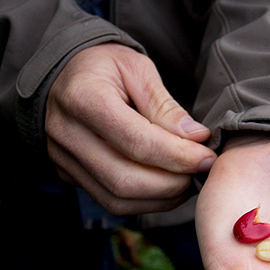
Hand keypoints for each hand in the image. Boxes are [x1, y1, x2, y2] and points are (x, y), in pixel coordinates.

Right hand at [46, 44, 216, 214]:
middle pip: (124, 179)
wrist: (63, 74)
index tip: (207, 158)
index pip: (136, 141)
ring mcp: (62, 159)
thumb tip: (196, 139)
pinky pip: (110, 201)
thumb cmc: (103, 67)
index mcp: (83, 97)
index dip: (177, 156)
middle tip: (200, 172)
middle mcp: (66, 133)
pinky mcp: (68, 175)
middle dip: (171, 183)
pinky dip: (145, 202)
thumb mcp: (137, 69)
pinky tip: (166, 188)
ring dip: (161, 198)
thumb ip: (164, 106)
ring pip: (117, 198)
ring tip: (187, 181)